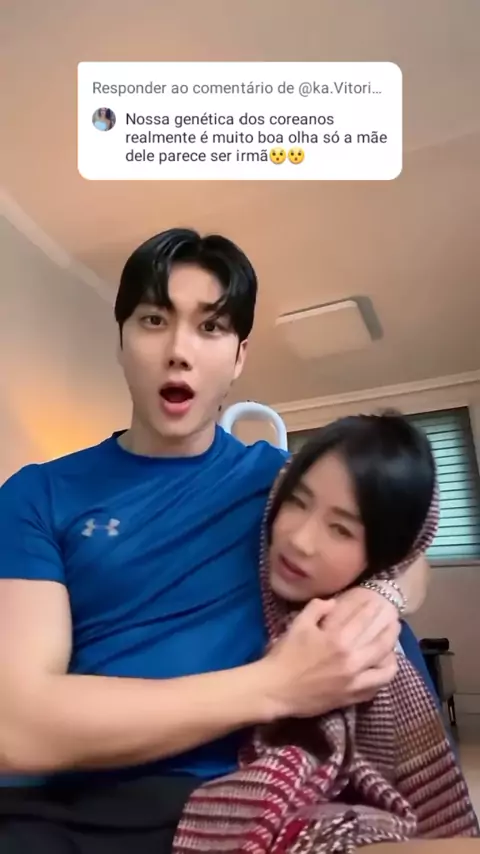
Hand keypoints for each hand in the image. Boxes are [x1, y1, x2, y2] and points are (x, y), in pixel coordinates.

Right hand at [261, 595, 398, 720]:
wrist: (276, 689)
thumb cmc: (285, 655)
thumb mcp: (298, 624)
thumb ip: (317, 608)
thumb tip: (334, 603)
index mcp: (337, 639)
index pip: (364, 619)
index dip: (374, 609)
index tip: (380, 602)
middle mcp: (351, 659)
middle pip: (380, 640)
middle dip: (390, 627)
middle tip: (395, 618)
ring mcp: (354, 680)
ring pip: (385, 664)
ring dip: (393, 649)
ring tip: (394, 640)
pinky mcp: (352, 696)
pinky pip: (377, 685)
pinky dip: (385, 674)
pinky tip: (387, 665)